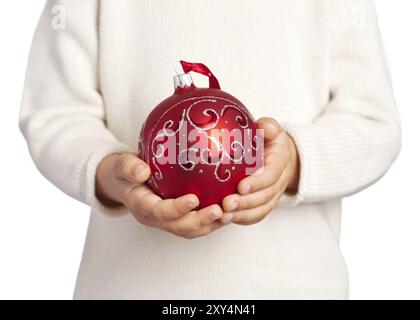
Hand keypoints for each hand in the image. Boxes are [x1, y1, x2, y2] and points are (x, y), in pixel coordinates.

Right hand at [96, 153, 224, 238]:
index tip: (193, 199)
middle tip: (220, 210)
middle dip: (200, 221)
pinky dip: (212, 221)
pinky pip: (196, 224)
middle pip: (179, 226)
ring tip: (230, 213)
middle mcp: (155, 218)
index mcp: (141, 206)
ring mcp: (167, 221)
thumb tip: (142, 171)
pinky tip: (229, 210)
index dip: (177, 209)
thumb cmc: (124, 172)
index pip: (159, 212)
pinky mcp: (177, 219)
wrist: (123, 182)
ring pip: (190, 230)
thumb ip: (129, 168)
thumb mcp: (121, 166)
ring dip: (211, 224)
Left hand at [222, 118, 299, 225]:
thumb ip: (269, 127)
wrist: (280, 157)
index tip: (241, 186)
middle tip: (226, 204)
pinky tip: (223, 220)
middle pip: (265, 197)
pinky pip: (254, 216)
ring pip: (260, 210)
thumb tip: (262, 126)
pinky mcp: (263, 204)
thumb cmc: (270, 140)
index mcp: (280, 162)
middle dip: (246, 203)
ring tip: (223, 215)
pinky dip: (241, 219)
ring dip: (242, 214)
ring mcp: (272, 195)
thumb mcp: (271, 129)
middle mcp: (278, 182)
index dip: (258, 182)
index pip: (271, 175)